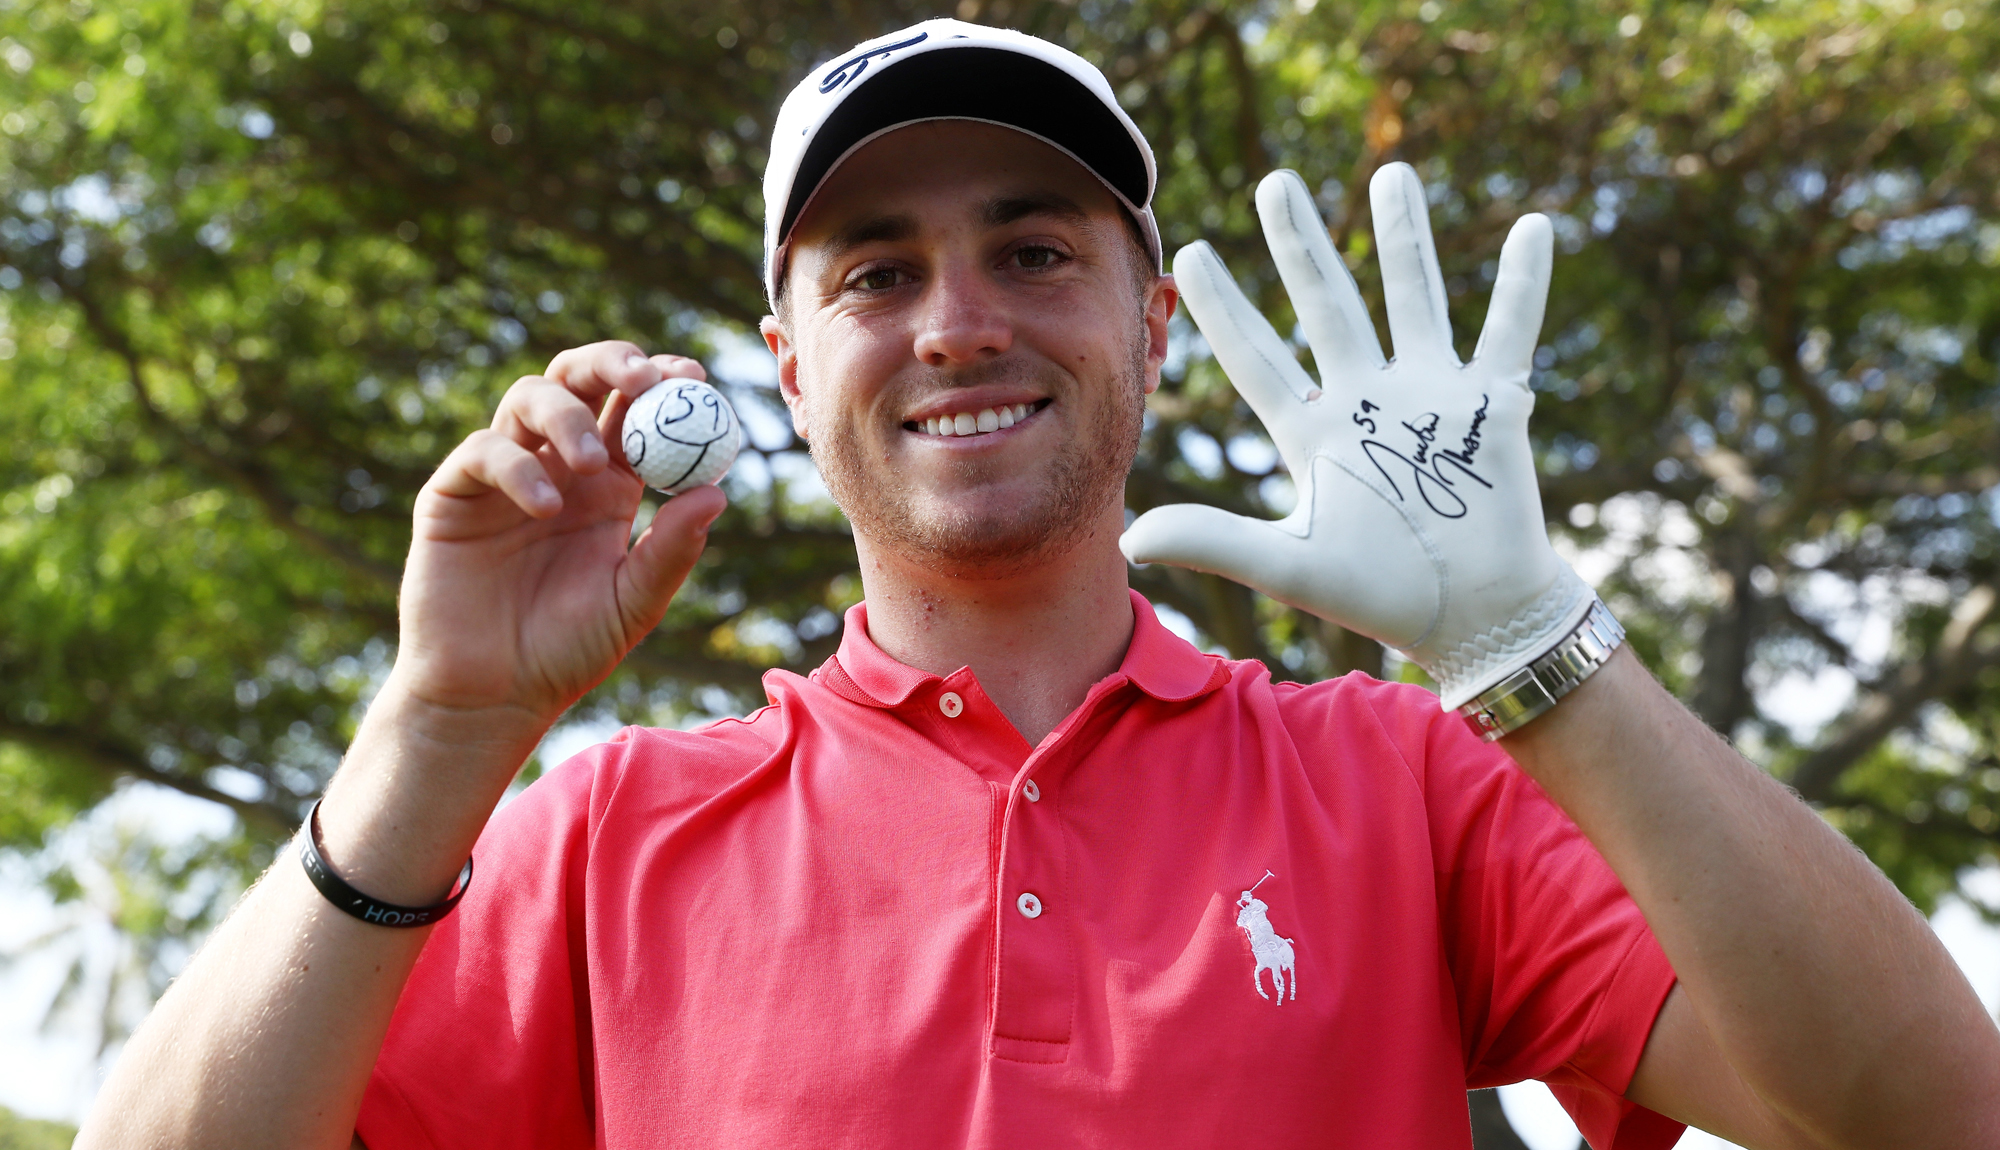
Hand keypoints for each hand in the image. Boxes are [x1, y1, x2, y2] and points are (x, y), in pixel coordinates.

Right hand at [394, 341, 727, 730]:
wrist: (493, 696)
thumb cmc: (567, 653)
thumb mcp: (633, 604)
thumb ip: (672, 552)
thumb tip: (716, 493)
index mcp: (611, 486)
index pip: (637, 409)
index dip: (663, 382)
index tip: (694, 379)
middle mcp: (558, 467)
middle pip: (581, 379)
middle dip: (613, 362)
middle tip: (645, 379)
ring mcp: (504, 474)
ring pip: (529, 397)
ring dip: (568, 415)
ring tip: (594, 462)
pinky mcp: (454, 494)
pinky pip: (483, 452)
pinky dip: (517, 465)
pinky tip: (545, 506)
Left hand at [1121, 163, 1589, 707]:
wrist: (1472, 619)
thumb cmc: (1381, 595)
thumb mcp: (1291, 564)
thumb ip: (1215, 541)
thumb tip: (1129, 540)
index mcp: (1313, 433)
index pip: (1257, 359)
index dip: (1223, 310)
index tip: (1188, 254)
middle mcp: (1366, 400)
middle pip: (1327, 305)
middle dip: (1301, 246)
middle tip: (1275, 183)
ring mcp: (1429, 395)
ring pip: (1412, 298)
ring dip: (1404, 238)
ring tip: (1391, 173)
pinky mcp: (1491, 405)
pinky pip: (1508, 331)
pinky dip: (1522, 285)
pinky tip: (1532, 228)